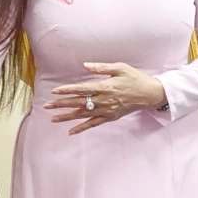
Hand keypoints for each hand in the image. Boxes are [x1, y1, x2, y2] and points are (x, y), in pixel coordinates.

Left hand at [47, 63, 165, 131]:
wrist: (150, 94)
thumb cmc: (135, 78)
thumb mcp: (120, 67)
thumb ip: (102, 67)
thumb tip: (85, 65)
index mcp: (105, 86)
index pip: (82, 89)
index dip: (68, 90)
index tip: (55, 91)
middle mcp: (104, 100)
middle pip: (79, 103)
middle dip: (62, 104)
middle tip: (47, 106)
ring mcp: (107, 110)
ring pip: (83, 115)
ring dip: (67, 117)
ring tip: (53, 118)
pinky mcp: (110, 117)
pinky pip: (94, 124)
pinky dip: (82, 128)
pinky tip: (71, 131)